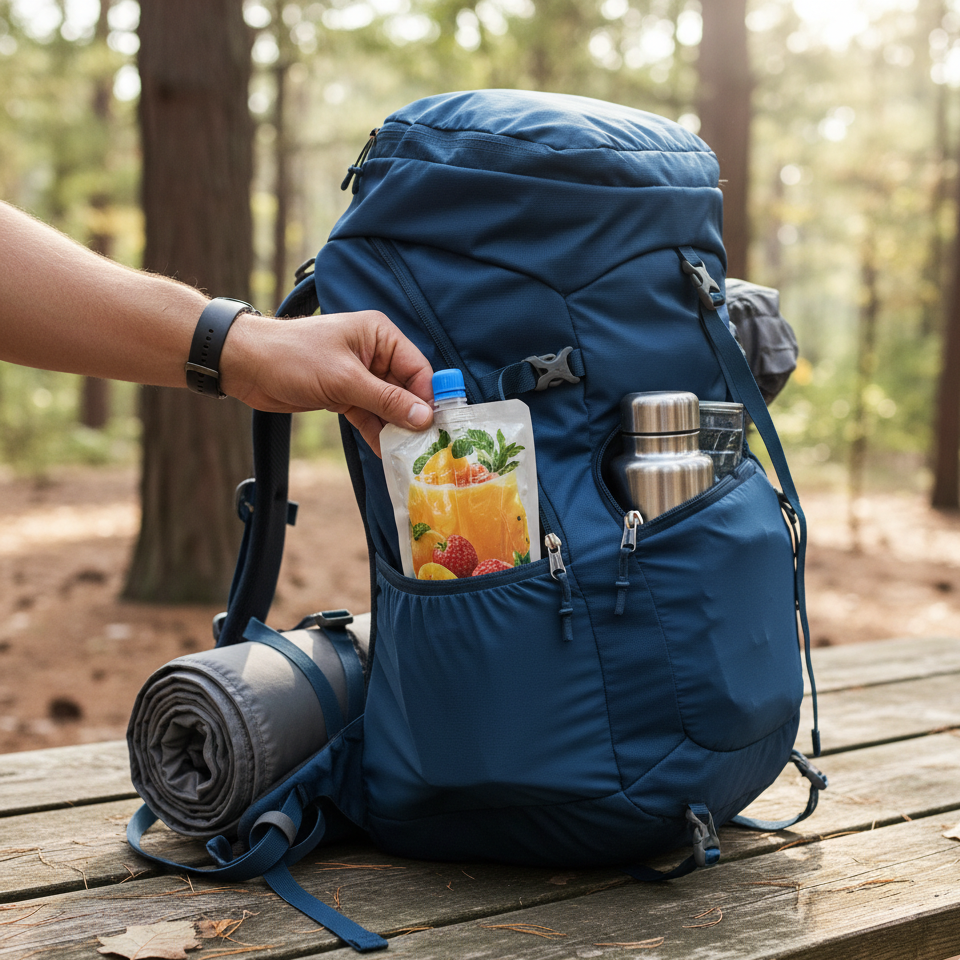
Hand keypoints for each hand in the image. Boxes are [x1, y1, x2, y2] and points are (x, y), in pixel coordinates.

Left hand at [220, 310, 433, 455]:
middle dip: (413, 417)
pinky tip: (386, 453)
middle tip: (426, 448)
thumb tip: (424, 417)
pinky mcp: (344, 394)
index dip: (428, 397)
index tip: (437, 427)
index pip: (418, 368)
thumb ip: (386, 400)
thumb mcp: (345, 380)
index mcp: (379, 335)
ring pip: (388, 406)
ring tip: (409, 456)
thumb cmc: (293, 357)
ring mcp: (359, 375)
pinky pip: (369, 415)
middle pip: (406, 390)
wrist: (246, 365)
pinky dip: (376, 432)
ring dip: (395, 429)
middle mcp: (374, 353)